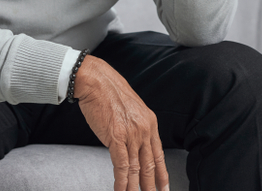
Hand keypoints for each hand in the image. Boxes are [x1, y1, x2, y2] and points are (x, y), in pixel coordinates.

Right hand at [75, 56, 169, 190]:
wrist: (96, 81)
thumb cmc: (109, 91)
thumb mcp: (131, 108)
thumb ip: (134, 126)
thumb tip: (132, 141)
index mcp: (150, 122)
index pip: (158, 154)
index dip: (162, 173)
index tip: (164, 187)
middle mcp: (144, 130)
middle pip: (150, 165)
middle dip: (151, 185)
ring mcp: (131, 135)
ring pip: (137, 169)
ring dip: (136, 188)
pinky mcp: (116, 138)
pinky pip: (122, 166)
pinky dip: (122, 182)